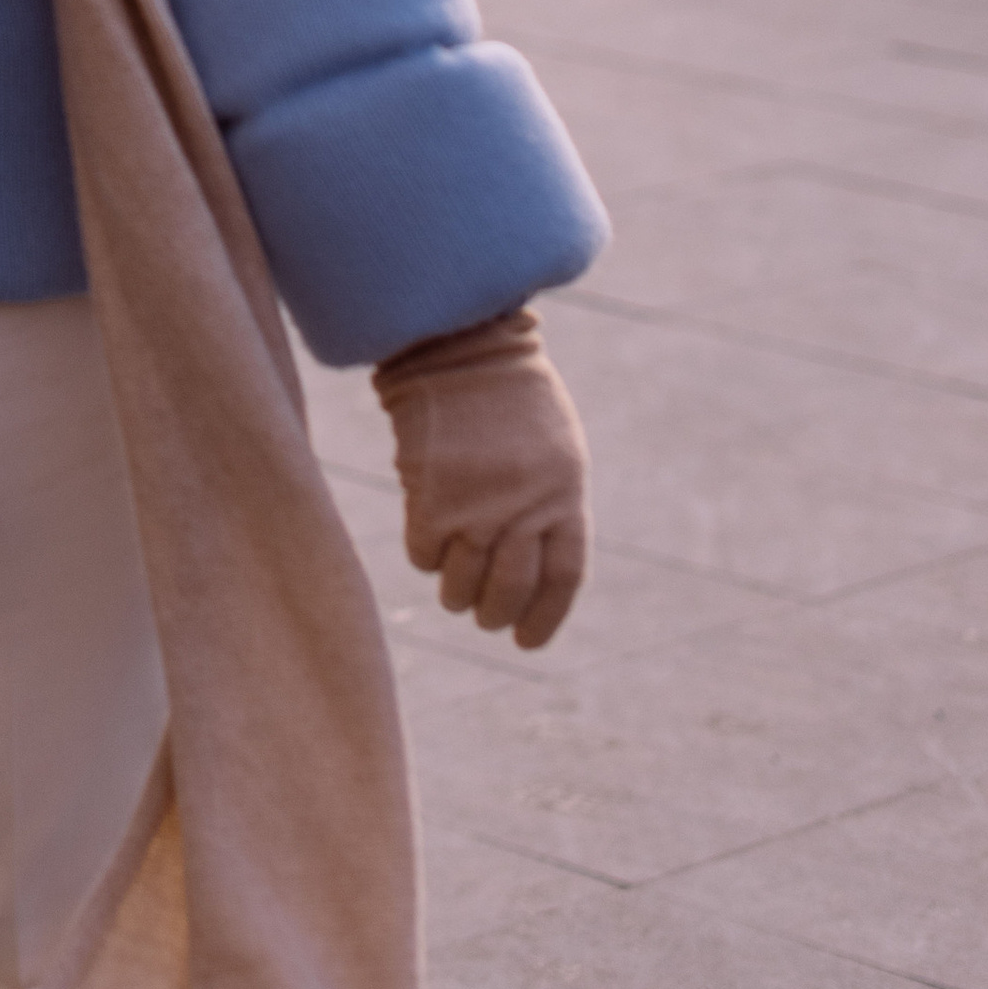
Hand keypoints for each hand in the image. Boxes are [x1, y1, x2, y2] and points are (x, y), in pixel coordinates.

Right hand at [372, 307, 589, 650]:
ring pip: (462, 583)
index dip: (545, 618)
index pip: (563, 579)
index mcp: (564, 495)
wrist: (462, 346)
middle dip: (496, 614)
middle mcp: (524, 508)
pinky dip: (425, 558)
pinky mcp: (430, 497)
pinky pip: (423, 553)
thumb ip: (551, 507)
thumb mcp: (556, 450)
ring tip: (454, 593)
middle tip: (485, 619)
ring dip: (457, 596)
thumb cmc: (515, 399)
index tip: (526, 642)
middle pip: (510, 590)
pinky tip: (428, 545)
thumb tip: (530, 569)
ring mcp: (476, 505)